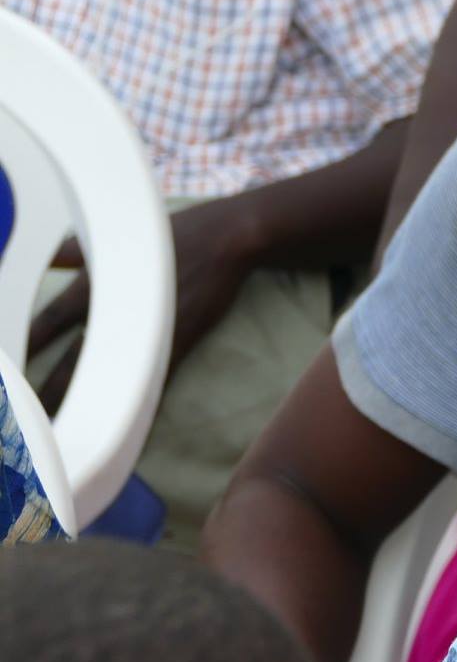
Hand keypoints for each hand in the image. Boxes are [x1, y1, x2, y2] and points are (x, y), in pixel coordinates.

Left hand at [28, 196, 265, 409]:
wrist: (229, 240)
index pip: (51, 320)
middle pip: (74, 360)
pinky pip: (154, 383)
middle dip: (48, 389)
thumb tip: (45, 257)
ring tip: (65, 426)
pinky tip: (128, 430)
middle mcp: (121, 312)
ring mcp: (151, 332)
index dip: (28, 344)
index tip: (10, 368)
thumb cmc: (175, 233)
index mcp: (100, 283)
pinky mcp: (179, 345)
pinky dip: (140, 408)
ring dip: (87, 402)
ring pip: (111, 376)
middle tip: (31, 413)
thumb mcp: (118, 231)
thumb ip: (76, 250)